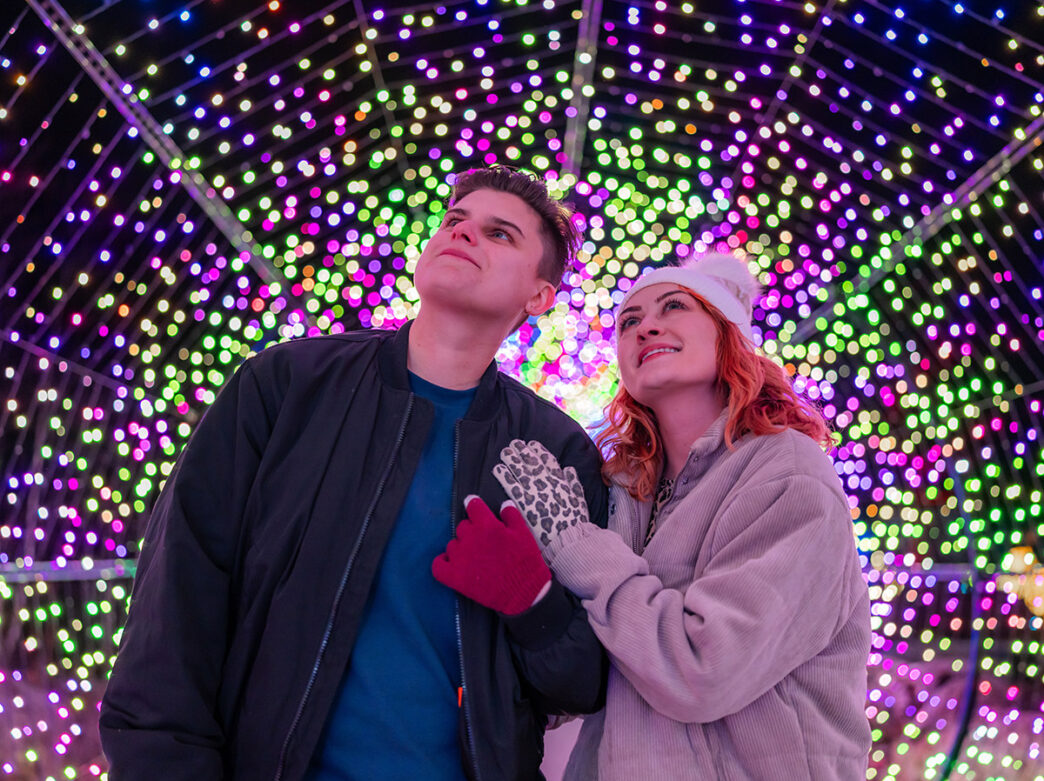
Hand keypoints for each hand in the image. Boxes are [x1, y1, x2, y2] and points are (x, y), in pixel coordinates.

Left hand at [432, 495, 550, 615]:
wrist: (523, 591)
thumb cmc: (525, 561)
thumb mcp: (524, 534)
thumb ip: (512, 516)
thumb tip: (504, 504)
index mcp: (487, 525)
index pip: (473, 506)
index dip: (474, 505)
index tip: (474, 507)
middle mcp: (470, 538)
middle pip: (462, 526)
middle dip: (472, 531)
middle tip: (483, 542)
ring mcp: (460, 557)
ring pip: (452, 544)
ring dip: (461, 548)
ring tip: (474, 558)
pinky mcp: (454, 576)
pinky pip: (438, 566)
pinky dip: (442, 562)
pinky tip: (450, 563)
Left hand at [492, 439, 588, 550]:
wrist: (568, 537)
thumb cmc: (575, 522)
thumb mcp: (580, 499)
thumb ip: (574, 482)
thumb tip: (568, 469)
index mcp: (559, 480)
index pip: (548, 459)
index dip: (539, 450)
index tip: (532, 444)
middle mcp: (545, 481)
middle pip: (531, 460)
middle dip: (522, 450)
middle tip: (514, 443)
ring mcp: (533, 490)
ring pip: (519, 468)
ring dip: (511, 458)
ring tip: (504, 452)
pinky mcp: (522, 501)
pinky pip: (510, 483)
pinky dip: (503, 475)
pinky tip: (497, 469)